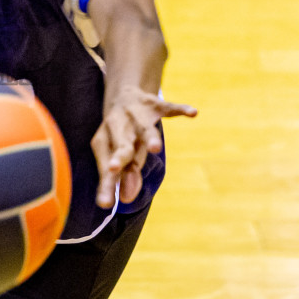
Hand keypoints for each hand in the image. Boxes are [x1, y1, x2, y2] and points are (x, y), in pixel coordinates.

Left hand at [91, 87, 195, 206]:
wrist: (122, 94)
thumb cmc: (120, 135)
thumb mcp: (119, 153)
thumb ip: (124, 176)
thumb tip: (125, 199)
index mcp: (106, 142)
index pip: (108, 168)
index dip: (107, 184)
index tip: (106, 204)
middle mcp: (119, 128)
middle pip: (122, 146)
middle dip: (120, 157)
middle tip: (114, 169)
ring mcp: (136, 116)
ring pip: (144, 128)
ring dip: (150, 137)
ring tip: (156, 148)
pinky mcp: (153, 104)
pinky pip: (168, 107)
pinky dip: (180, 110)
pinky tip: (193, 113)